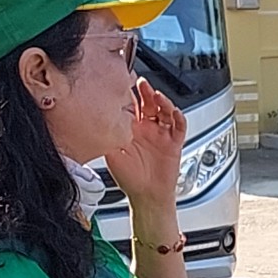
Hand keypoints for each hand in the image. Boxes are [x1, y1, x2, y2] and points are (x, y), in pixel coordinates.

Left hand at [105, 77, 186, 204]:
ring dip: (163, 101)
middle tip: (141, 82)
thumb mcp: (111, 155)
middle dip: (146, 92)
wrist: (147, 196)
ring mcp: (161, 134)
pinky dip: (179, 118)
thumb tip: (98, 121)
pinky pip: (179, 127)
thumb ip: (107, 137)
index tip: (124, 81)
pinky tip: (175, 112)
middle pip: (148, 103)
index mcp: (131, 128)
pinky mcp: (174, 142)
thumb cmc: (129, 178)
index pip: (131, 105)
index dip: (129, 93)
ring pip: (165, 111)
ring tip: (157, 95)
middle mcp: (147, 128)